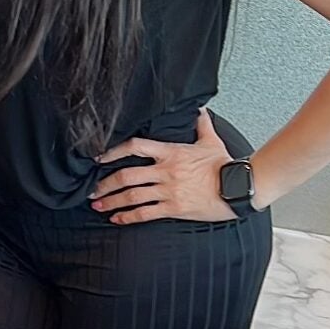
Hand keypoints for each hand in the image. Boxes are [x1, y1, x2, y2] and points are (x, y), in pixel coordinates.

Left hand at [91, 107, 237, 224]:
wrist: (238, 188)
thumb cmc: (224, 166)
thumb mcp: (211, 141)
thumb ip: (201, 124)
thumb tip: (199, 109)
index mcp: (171, 152)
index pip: (135, 146)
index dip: (113, 151)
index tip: (99, 157)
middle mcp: (166, 171)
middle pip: (126, 175)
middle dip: (105, 183)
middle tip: (92, 189)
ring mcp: (168, 190)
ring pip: (132, 196)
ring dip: (112, 201)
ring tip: (98, 205)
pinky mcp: (174, 208)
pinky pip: (145, 213)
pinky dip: (128, 217)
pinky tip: (117, 219)